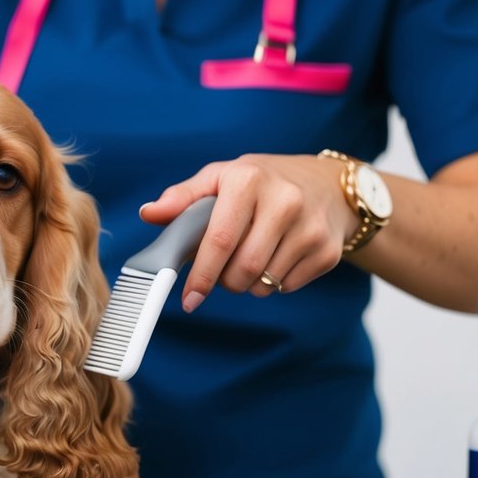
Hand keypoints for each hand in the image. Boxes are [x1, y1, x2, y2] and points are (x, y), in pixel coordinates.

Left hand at [139, 154, 358, 312]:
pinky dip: (272, 283)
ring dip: (247, 284)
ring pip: (263, 284)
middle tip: (222, 270)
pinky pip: (285, 287)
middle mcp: (285, 201)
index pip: (219, 240)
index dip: (201, 275)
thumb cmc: (262, 183)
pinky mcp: (327, 251)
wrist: (329, 186)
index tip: (189, 298)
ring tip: (250, 257)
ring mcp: (311, 227)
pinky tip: (277, 258)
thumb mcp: (222, 178)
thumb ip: (183, 198)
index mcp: (249, 180)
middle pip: (242, 270)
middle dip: (224, 281)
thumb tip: (148, 213)